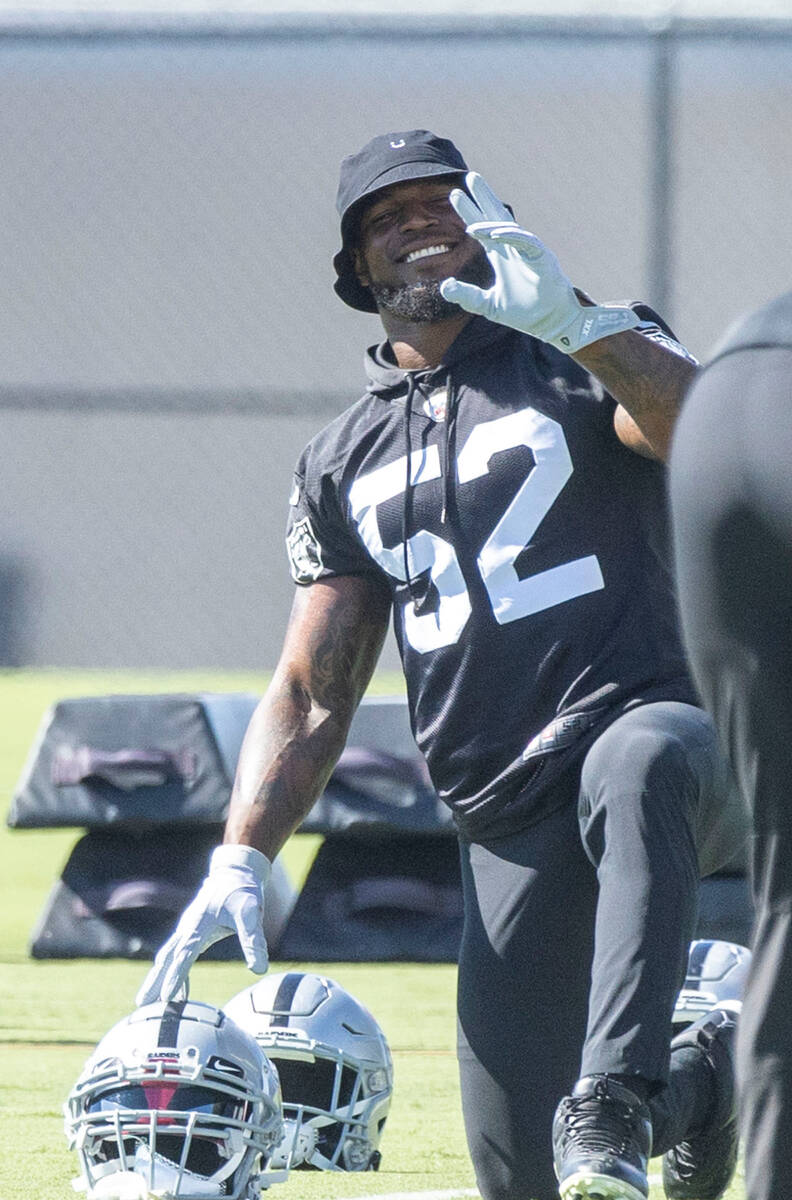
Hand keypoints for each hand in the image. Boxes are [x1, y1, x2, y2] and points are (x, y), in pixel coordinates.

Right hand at [135, 844, 270, 1005]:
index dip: (176, 976)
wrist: (234, 872)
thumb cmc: (242, 891)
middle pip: (167, 959)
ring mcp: (187, 929)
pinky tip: (177, 992)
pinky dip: (174, 972)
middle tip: (141, 1005)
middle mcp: (188, 928)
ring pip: (168, 958)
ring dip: (158, 978)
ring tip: (147, 1003)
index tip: (166, 997)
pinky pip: (178, 955)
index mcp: (199, 924)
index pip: (184, 954)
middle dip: (154, 982)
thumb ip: (254, 941)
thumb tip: (259, 969)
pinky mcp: (192, 932)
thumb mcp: (251, 914)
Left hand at [440, 172, 639, 352]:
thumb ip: (467, 297)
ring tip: (470, 217)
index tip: (455, 195)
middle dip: (484, 197)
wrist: (551, 324)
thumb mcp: (488, 305)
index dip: (470, 212)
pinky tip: (494, 234)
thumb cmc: (524, 313)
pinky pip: (525, 241)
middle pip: (497, 217)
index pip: (483, 229)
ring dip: (490, 221)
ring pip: (509, 227)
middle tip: (470, 177)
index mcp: (502, 256)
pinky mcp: (542, 257)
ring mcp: (528, 251)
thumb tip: (444, 286)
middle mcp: (514, 248)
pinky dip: (510, 236)